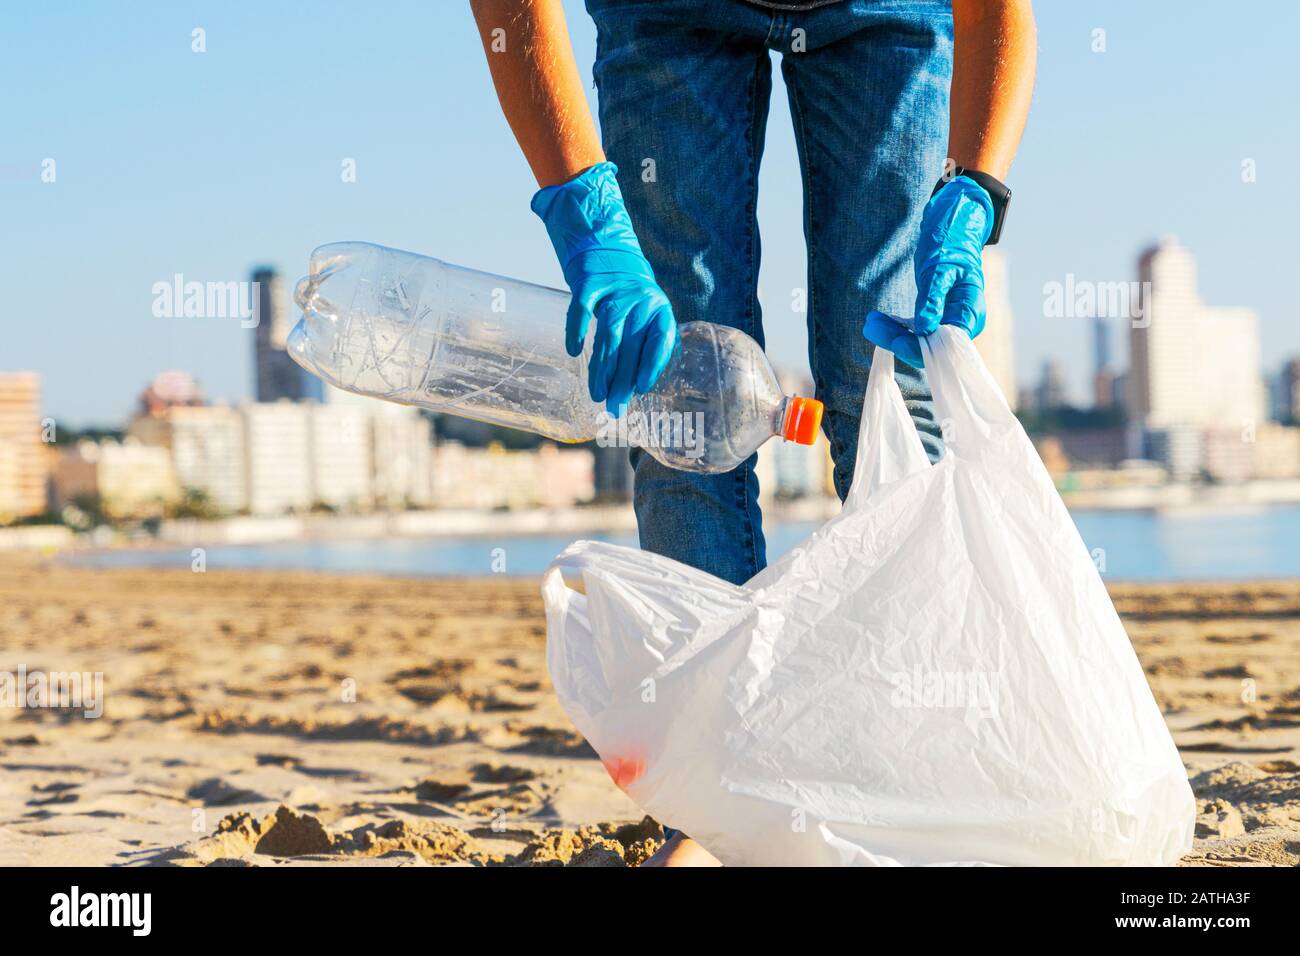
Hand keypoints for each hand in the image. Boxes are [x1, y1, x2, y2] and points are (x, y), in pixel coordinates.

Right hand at [532, 162, 677, 413]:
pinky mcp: (588, 281)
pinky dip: (577, 330)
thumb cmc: (626, 289)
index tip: (642, 389)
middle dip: (623, 381)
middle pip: (631, 346)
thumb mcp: (642, 311)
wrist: (603, 239)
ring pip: (608, 335)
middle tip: (616, 407)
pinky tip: (575, 352)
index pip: (660, 340)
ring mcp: (614, 289)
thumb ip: (641, 341)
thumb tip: (633, 386)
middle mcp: (640, 298)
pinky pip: (582, 310)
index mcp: (659, 308)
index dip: (651, 365)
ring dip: (603, 368)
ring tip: (598, 393)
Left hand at [863, 175, 993, 366]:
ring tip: (870, 321)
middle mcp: (961, 323)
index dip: (919, 347)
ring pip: (917, 340)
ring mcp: (948, 322)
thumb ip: (933, 299)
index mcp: (970, 313)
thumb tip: (925, 328)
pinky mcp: (935, 318)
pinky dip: (896, 327)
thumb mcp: (940, 269)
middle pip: (928, 346)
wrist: (954, 230)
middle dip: (897, 339)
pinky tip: (878, 320)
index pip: (945, 345)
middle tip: (870, 325)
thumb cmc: (951, 244)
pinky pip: (914, 330)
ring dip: (892, 334)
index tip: (893, 340)